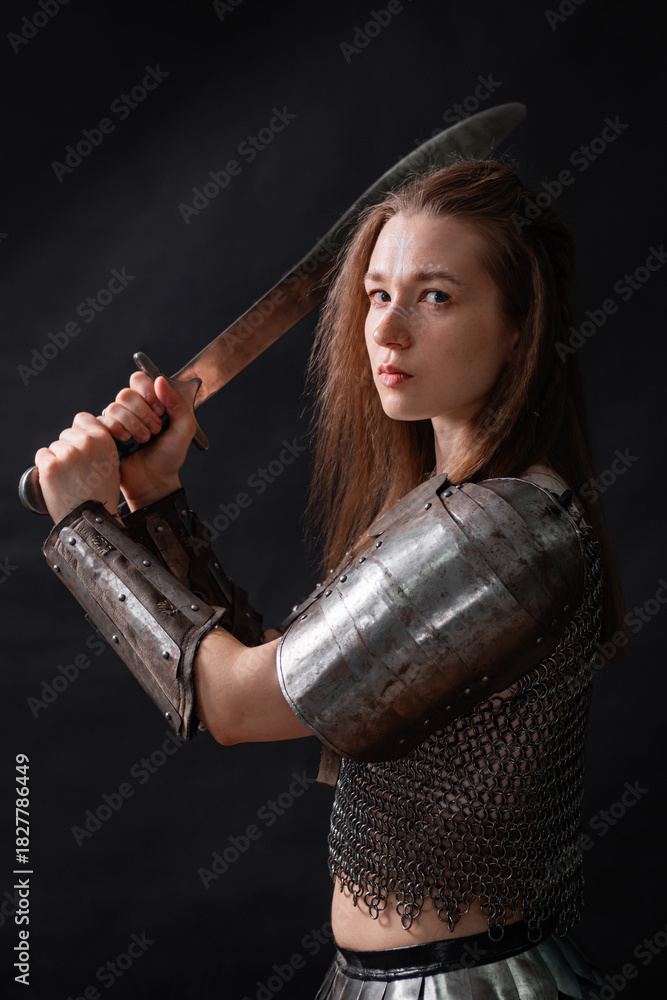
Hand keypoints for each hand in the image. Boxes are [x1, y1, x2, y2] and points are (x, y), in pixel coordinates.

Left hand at [34, 413, 120, 522]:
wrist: (90, 519)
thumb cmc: (101, 495)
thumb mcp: (112, 465)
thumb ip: (100, 446)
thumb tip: (84, 434)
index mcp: (104, 440)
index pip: (83, 418)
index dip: (79, 431)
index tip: (80, 446)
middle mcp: (86, 443)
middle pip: (66, 434)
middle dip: (68, 448)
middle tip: (75, 470)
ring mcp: (67, 454)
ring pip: (54, 446)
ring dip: (56, 459)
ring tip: (68, 479)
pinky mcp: (50, 466)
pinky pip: (42, 455)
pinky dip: (45, 467)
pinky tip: (56, 480)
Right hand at [98, 373, 196, 509]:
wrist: (155, 481)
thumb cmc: (170, 456)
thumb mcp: (184, 429)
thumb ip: (177, 403)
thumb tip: (159, 379)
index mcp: (149, 403)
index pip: (139, 380)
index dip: (148, 391)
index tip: (160, 410)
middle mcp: (131, 409)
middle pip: (126, 393)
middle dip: (143, 413)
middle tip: (155, 430)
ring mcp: (116, 421)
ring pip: (113, 407)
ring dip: (132, 424)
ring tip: (144, 440)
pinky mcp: (104, 434)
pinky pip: (101, 421)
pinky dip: (117, 431)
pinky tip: (127, 442)